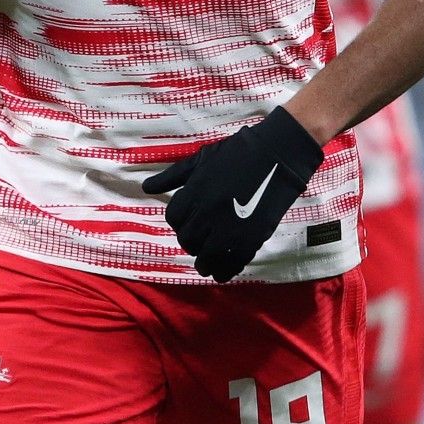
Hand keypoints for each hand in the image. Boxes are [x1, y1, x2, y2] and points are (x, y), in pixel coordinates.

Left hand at [141, 107, 325, 282]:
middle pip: (188, 239)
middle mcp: (208, 213)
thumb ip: (172, 176)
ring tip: (207, 262)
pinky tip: (222, 270)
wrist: (277, 154)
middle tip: (199, 240)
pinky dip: (224, 271)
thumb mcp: (200, 159)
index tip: (188, 222)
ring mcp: (229, 228)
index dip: (179, 221)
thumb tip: (146, 188)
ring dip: (204, 262)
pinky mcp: (251, 239)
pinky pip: (230, 264)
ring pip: (206, 257)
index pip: (173, 218)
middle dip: (191, 241)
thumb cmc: (237, 153)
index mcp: (194, 192)